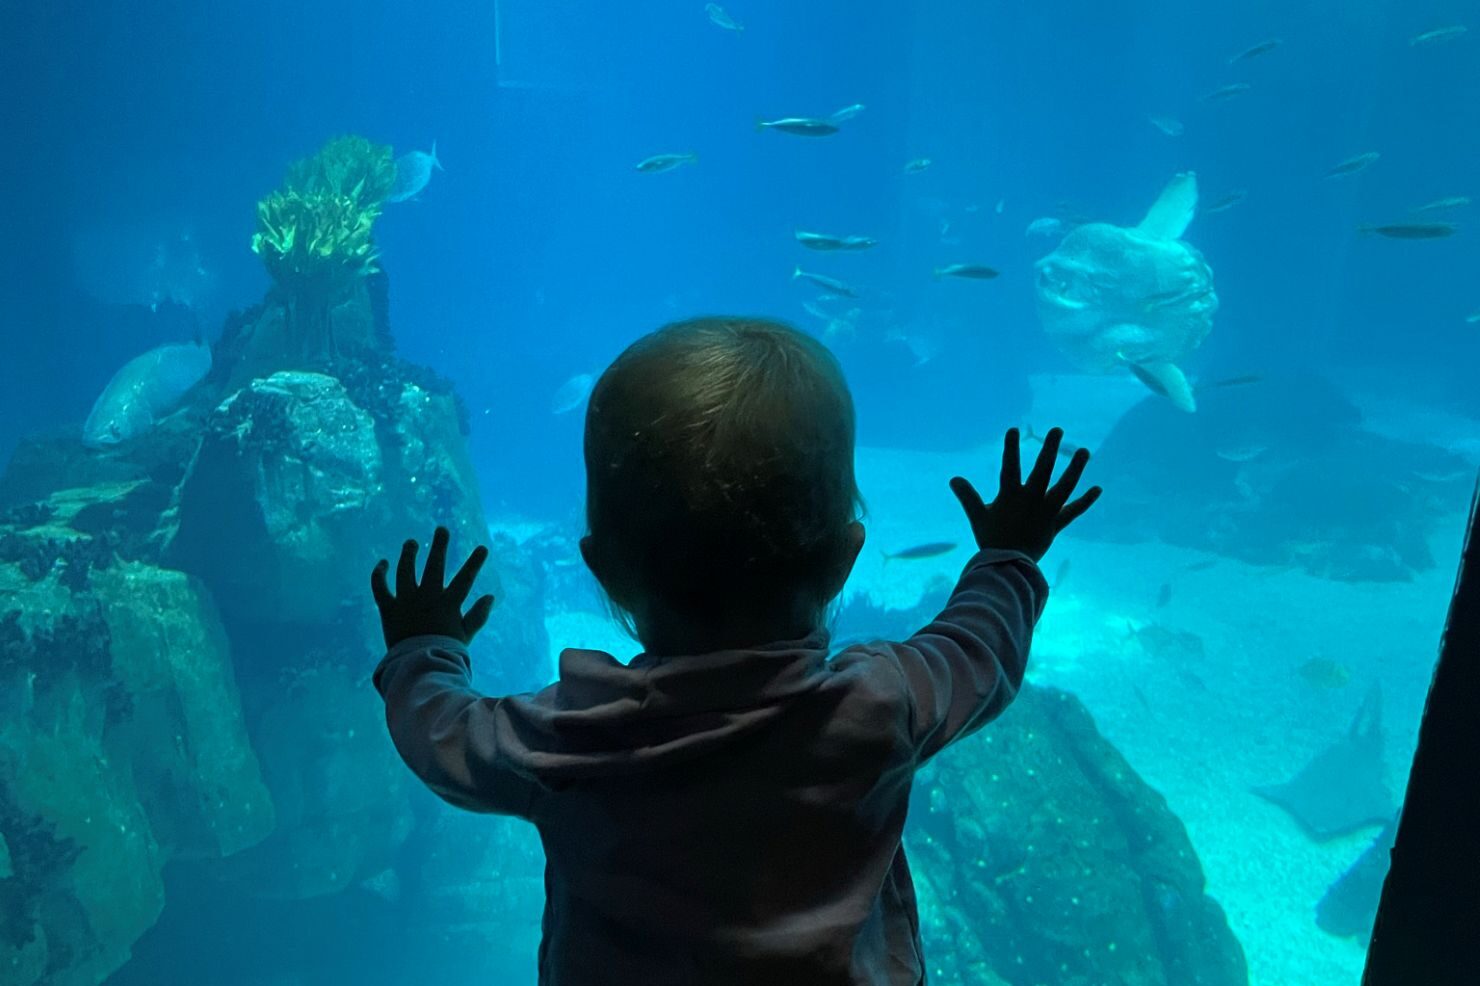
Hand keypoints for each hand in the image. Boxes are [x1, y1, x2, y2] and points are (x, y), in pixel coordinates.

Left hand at [371, 526, 495, 649]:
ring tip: (411, 542)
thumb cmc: (445, 652)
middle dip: (439, 545)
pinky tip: (383, 562)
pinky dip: (380, 574)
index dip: (474, 562)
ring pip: (406, 570)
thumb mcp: (466, 635)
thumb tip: (491, 597)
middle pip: (434, 565)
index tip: (482, 548)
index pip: (465, 578)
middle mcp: (427, 597)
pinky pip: (380, 587)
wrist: (417, 666)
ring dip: (409, 554)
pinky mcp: (388, 609)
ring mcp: (406, 601)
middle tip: (441, 529)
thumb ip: (478, 615)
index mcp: (448, 603)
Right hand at [949, 427, 1100, 561]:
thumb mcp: (977, 517)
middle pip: (1044, 469)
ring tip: (1085, 451)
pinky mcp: (1056, 523)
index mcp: (1011, 496)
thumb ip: (968, 497)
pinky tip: (1098, 488)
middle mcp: (1032, 499)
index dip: (1011, 448)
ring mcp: (1047, 511)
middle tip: (1057, 430)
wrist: (1008, 565)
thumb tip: (954, 478)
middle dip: (1050, 448)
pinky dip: (1086, 501)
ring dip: (1076, 468)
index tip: (1013, 430)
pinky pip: (1074, 511)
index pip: (1010, 466)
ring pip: (1065, 486)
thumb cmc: (991, 540)